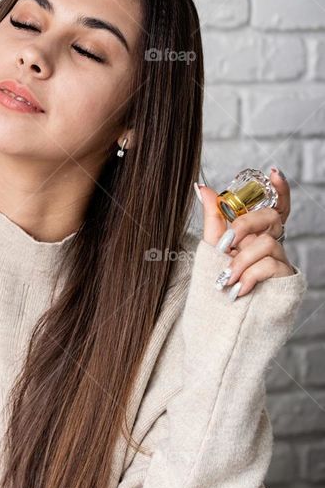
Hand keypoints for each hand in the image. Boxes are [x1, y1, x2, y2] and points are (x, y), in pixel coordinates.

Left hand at [197, 167, 293, 298]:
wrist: (222, 316)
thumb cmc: (220, 279)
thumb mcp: (213, 245)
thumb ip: (212, 216)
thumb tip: (202, 186)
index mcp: (256, 232)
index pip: (275, 206)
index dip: (280, 189)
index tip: (275, 172)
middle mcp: (271, 242)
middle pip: (272, 217)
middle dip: (246, 225)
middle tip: (226, 243)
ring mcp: (281, 260)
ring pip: (266, 243)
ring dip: (241, 261)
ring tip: (226, 278)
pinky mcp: (285, 278)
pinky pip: (270, 264)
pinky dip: (249, 276)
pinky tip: (239, 289)